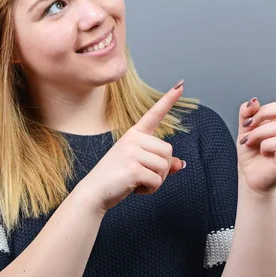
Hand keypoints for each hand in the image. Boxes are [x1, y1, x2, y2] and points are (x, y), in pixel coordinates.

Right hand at [79, 80, 186, 212]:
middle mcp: (134, 138)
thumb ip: (161, 163)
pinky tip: (135, 188)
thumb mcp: (139, 165)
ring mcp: (132, 152)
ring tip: (137, 181)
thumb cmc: (116, 177)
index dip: (169, 99)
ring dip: (157, 180)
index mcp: (135, 134)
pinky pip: (157, 180)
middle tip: (142, 175)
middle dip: (162, 169)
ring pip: (165, 166)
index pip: (154, 113)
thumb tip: (182, 163)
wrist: (94, 192)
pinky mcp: (133, 168)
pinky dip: (151, 189)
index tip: (181, 84)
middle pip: (168, 151)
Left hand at [236, 52, 275, 196]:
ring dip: (257, 134)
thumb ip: (247, 112)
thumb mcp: (244, 126)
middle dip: (261, 116)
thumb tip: (254, 101)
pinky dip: (262, 145)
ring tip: (250, 142)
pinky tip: (261, 152)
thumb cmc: (251, 152)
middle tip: (248, 128)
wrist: (250, 176)